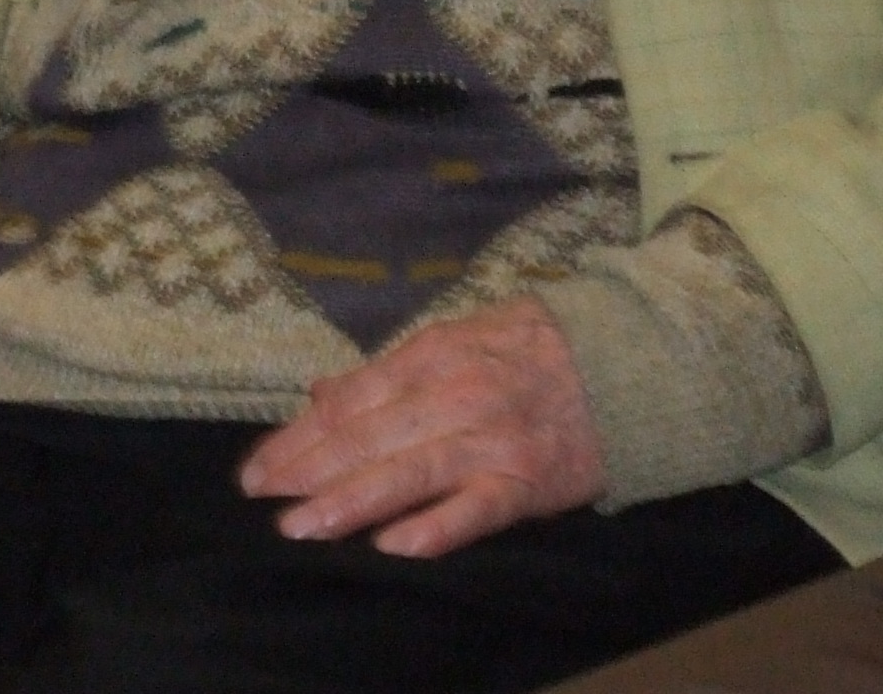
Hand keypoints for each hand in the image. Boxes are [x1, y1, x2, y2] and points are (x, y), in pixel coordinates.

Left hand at [236, 298, 604, 557]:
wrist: (625, 367)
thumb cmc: (526, 351)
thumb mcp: (452, 338)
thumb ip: (385, 371)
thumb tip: (319, 392)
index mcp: (428, 356)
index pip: (347, 401)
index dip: (298, 436)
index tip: (257, 467)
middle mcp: (453, 395)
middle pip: (366, 437)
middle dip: (306, 469)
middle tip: (260, 496)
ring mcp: (491, 441)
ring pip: (408, 473)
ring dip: (350, 501)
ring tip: (301, 526)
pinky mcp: (530, 482)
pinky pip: (477, 510)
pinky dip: (437, 527)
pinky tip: (394, 545)